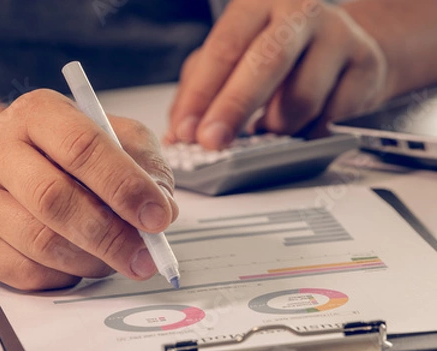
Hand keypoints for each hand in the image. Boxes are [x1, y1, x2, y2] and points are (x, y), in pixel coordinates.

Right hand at [0, 89, 177, 289]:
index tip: (159, 218)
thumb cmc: (61, 151)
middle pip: (55, 200)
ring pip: (39, 242)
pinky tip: (77, 263)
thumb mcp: (111, 136)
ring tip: (116, 260)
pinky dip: (62, 276)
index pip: (83, 147)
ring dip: (90, 260)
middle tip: (146, 257)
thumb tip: (162, 210)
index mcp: (38, 113)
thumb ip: (143, 165)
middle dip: (111, 236)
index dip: (125, 187)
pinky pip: (21, 272)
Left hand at [166, 0, 387, 148]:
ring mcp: (338, 37)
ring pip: (300, 100)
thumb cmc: (279, 55)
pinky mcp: (366, 67)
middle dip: (233, 109)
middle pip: (265, 63)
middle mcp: (298, 14)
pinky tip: (300, 126)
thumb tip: (179, 133)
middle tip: (213, 142)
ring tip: (269, 126)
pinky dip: (307, 133)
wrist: (347, 46)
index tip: (186, 130)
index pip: (224, 48)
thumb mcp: (233, 59)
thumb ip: (201, 90)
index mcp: (257, 6)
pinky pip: (330, 118)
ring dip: (276, 127)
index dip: (202, 94)